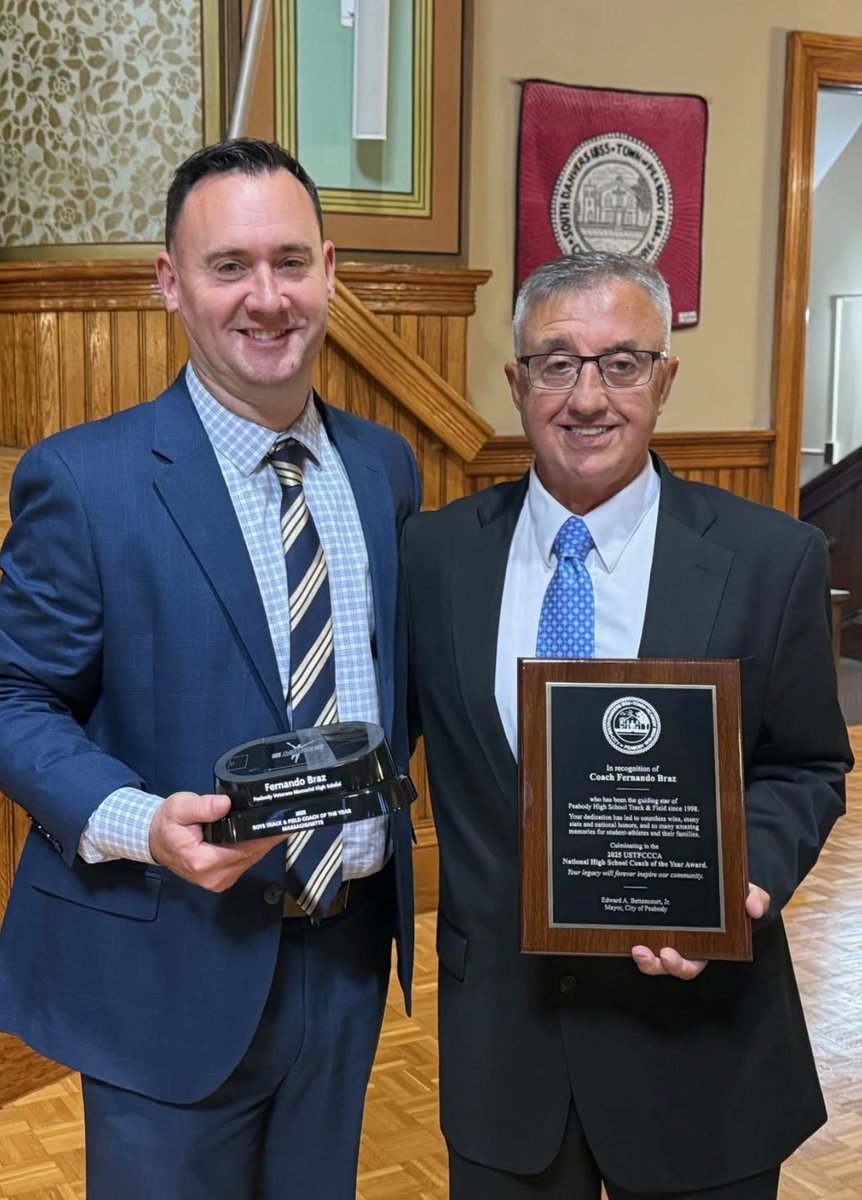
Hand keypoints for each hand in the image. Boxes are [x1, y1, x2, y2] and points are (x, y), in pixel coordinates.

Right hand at [149, 791, 286, 891]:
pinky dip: (252, 848)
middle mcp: (214, 877)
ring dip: (262, 842)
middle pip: (251, 855)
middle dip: (267, 837)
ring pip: (250, 860)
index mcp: (203, 862)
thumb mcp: (180, 807)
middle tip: (284, 816)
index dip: (264, 836)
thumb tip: (225, 804)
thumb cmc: (167, 823)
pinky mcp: (221, 879)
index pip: (244, 849)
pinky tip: (259, 833)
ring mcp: (219, 881)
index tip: (280, 822)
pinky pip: (244, 862)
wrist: (155, 840)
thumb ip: (202, 807)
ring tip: (275, 821)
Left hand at [630, 883, 771, 979]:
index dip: (679, 965)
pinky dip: (632, 934)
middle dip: (656, 964)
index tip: (668, 955)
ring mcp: (668, 934)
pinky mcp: (655, 922)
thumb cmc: (734, 893)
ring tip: (636, 949)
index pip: (691, 964)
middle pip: (667, 964)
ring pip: (652, 955)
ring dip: (644, 958)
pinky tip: (624, 925)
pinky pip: (641, 933)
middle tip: (648, 954)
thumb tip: (753, 907)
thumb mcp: (749, 894)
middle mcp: (684, 944)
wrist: (721, 878)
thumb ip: (755, 899)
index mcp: (706, 945)